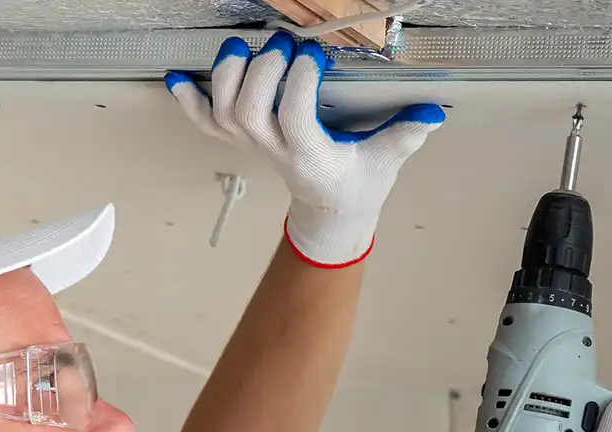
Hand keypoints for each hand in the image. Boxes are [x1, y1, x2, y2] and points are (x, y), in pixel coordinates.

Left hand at [166, 32, 443, 266]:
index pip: (294, 118)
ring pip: (222, 112)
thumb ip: (406, 136)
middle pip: (248, 110)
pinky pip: (205, 122)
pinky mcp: (240, 140)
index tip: (314, 56)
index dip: (297, 82)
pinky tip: (179, 77)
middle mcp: (274, 151)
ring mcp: (252, 146)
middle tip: (283, 42)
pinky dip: (189, 100)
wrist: (330, 210)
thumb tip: (432, 112)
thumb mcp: (386, 162)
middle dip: (261, 69)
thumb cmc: (359, 183)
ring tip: (242, 47)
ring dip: (226, 75)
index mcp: (311, 157)